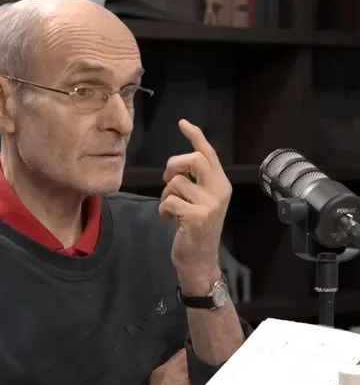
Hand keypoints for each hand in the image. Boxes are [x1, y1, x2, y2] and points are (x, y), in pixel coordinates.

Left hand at [159, 119, 231, 292]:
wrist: (200, 262)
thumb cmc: (196, 229)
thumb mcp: (200, 202)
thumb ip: (195, 183)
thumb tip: (177, 166)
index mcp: (221, 185)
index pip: (208, 154)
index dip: (195, 136)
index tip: (182, 123)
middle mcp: (219, 191)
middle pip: (193, 160)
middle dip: (174, 166)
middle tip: (168, 180)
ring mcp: (210, 204)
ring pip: (176, 183)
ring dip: (165, 195)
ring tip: (170, 209)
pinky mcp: (197, 217)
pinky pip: (169, 201)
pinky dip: (163, 210)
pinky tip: (168, 220)